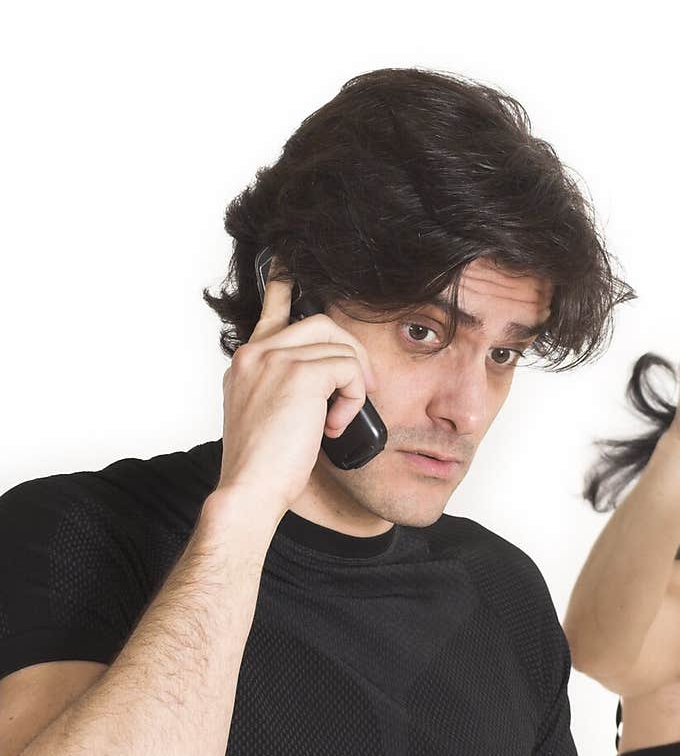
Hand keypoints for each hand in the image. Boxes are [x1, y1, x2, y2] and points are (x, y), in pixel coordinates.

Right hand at [216, 257, 378, 523]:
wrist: (249, 491)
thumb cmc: (262, 467)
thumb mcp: (268, 417)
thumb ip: (285, 389)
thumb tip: (326, 382)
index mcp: (246, 362)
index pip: (271, 308)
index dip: (285, 285)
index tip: (289, 264)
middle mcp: (255, 353)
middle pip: (321, 323)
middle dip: (351, 353)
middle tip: (358, 391)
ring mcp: (274, 359)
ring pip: (339, 345)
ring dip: (353, 382)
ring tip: (339, 417)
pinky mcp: (299, 374)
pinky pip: (348, 368)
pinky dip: (353, 398)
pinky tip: (336, 425)